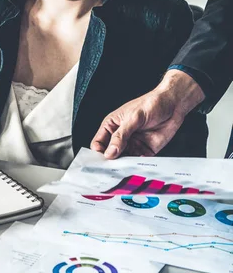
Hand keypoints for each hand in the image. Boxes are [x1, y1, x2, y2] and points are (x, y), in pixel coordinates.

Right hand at [91, 70, 205, 158]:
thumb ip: (120, 136)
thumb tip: (109, 152)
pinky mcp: (144, 151)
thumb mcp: (133, 118)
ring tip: (125, 167)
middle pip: (109, 154)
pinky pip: (138, 162)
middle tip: (111, 168)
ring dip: (123, 165)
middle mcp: (120, 137)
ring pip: (122, 160)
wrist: (175, 104)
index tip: (101, 160)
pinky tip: (138, 165)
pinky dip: (137, 166)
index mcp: (111, 126)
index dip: (98, 153)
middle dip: (110, 162)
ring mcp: (132, 145)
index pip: (98, 143)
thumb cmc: (152, 104)